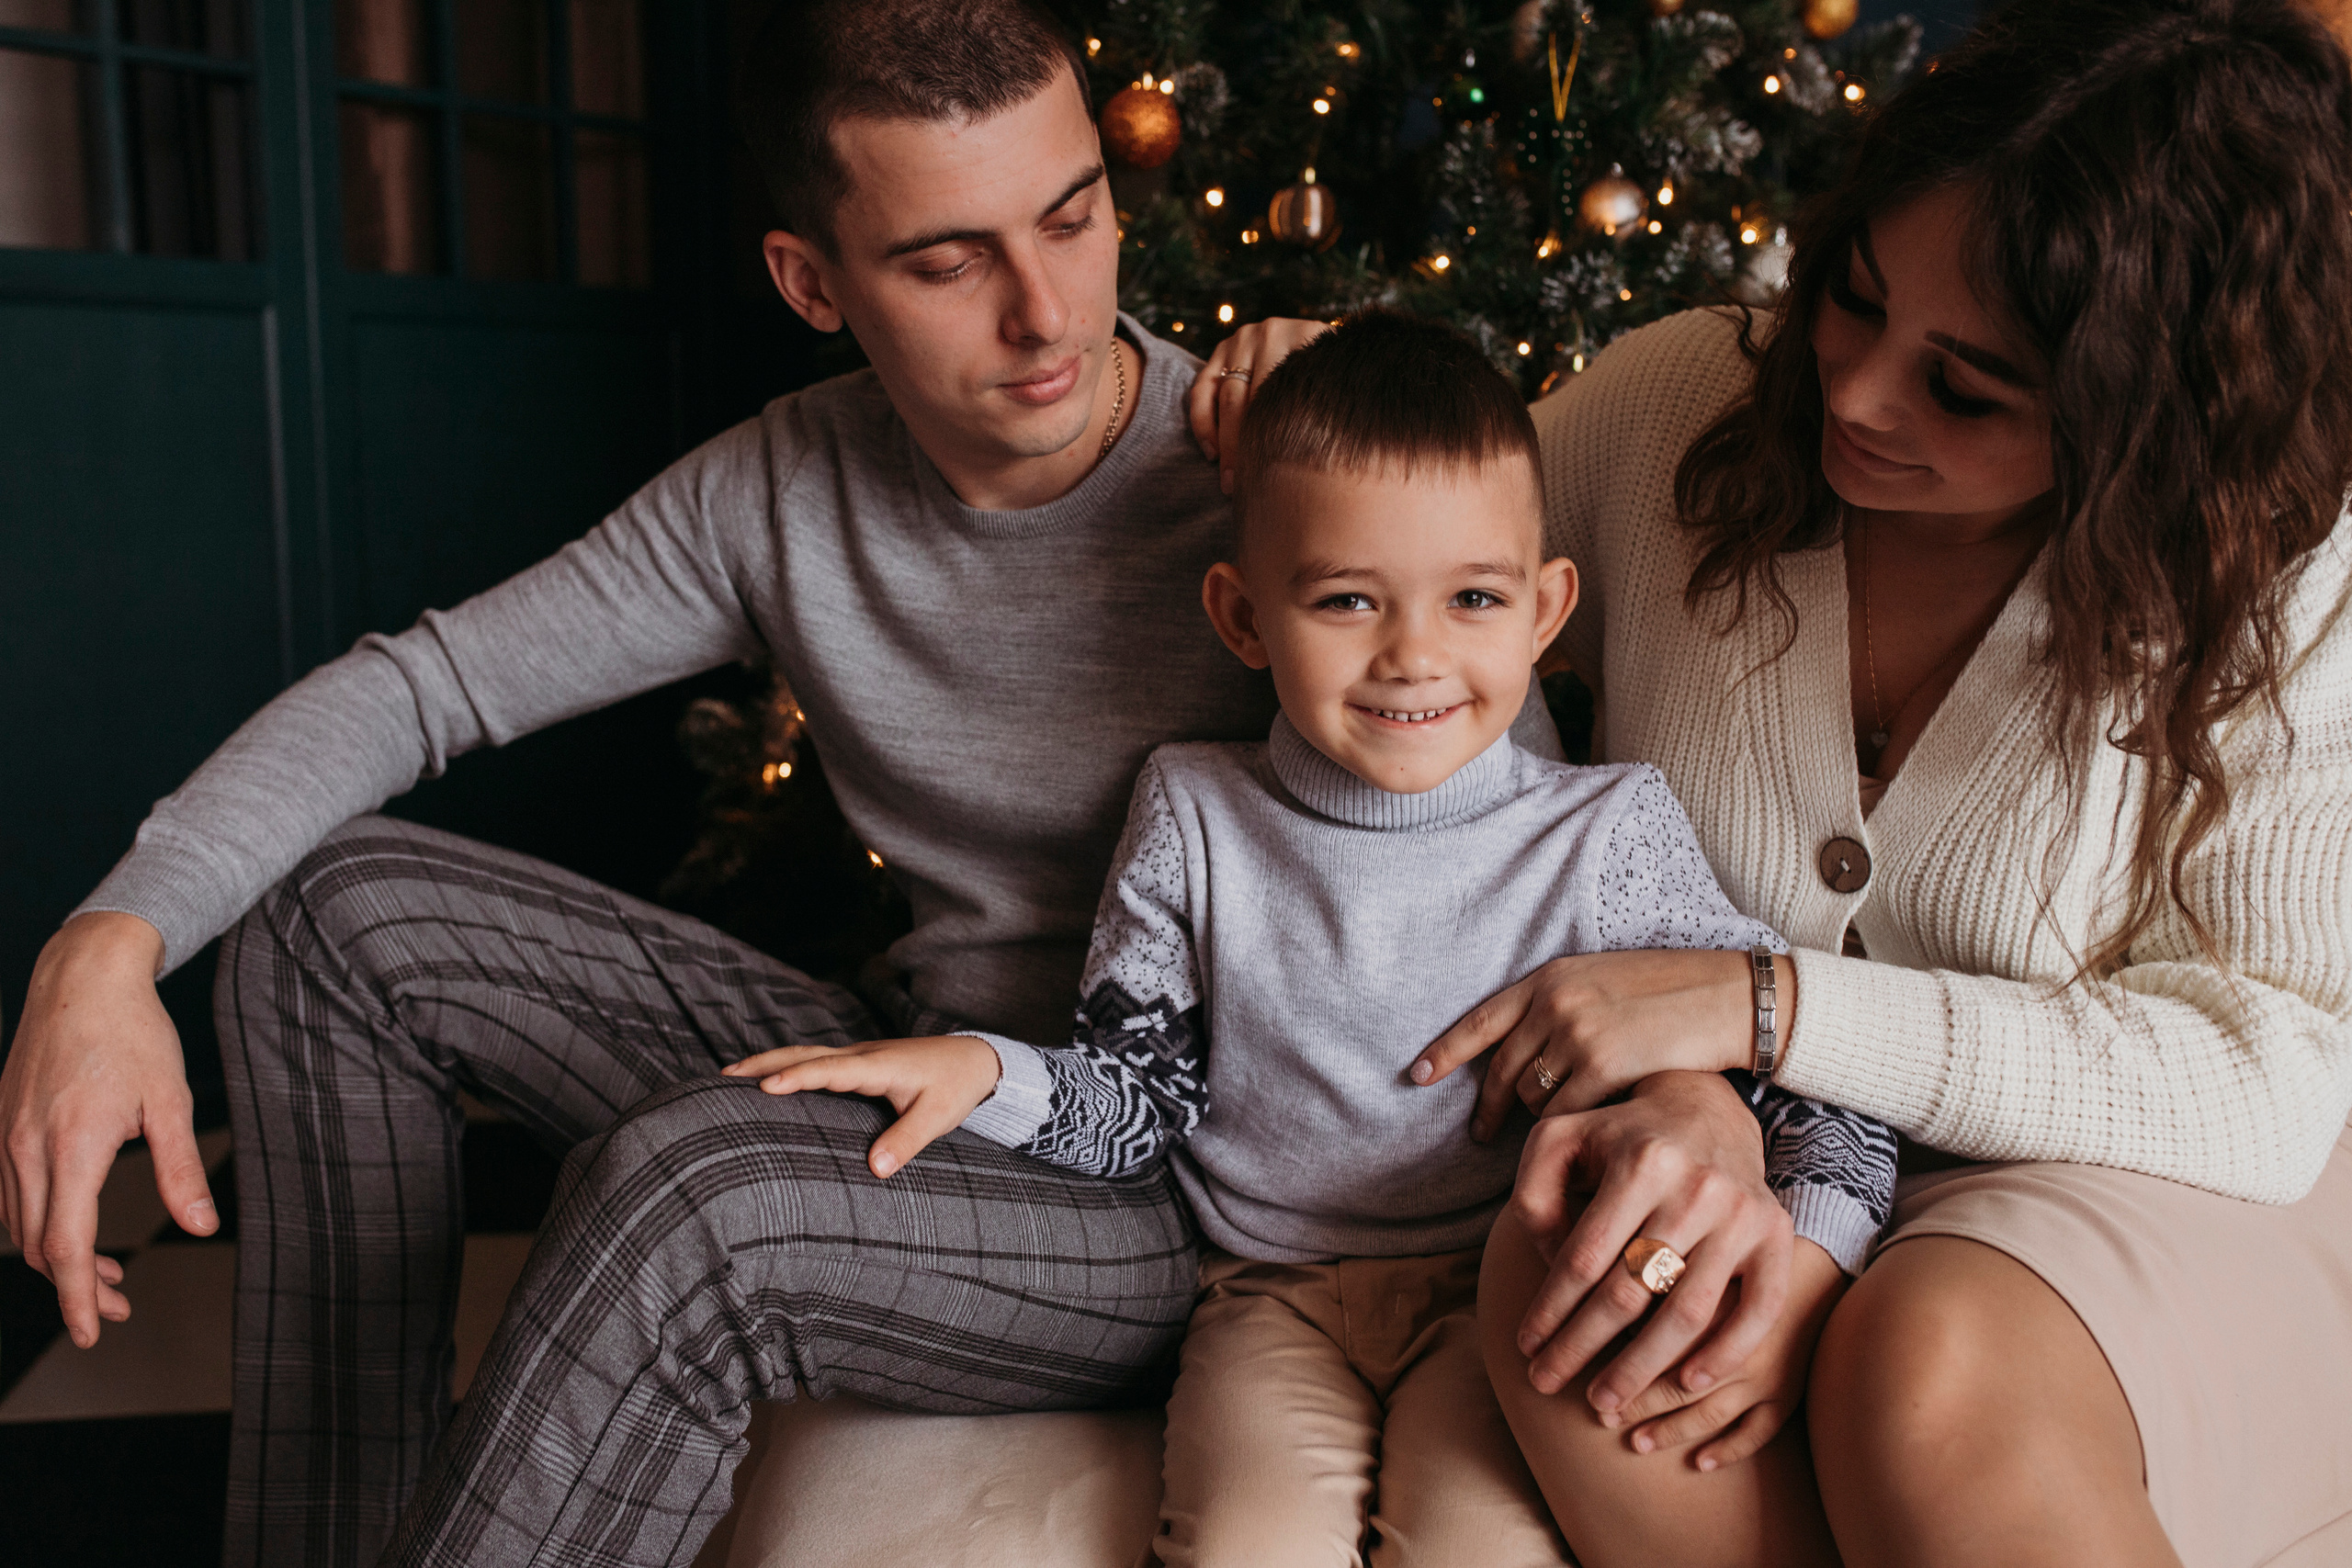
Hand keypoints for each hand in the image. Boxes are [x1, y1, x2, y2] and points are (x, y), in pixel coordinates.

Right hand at [1, 911, 217, 1347]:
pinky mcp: (4, 1128)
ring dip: (58, 1258)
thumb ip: (181, 1168)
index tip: (94, 1331)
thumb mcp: (170, 1100)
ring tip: (108, 1276)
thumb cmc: (132, 1034)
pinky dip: (39, 1224)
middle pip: (39, 1246)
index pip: (66, 1246)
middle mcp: (27, 1149)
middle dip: (76, 1287)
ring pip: (20, 1225)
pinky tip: (75, 1226)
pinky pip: (11, 1195)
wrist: (80, 980)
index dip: (79, 1297)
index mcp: (71, 1147)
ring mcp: (7, 1139)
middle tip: (120, 1308)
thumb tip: (201, 1225)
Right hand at [721, 1035, 1001, 1178]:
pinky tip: (772, 1080)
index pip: (830, 1069)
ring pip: (807, 1054)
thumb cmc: (956, 1087)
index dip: (798, 1077)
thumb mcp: (938, 1117)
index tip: (765, 1087)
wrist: (975, 1059)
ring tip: (732, 1076)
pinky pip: (817, 1061)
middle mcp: (863, 1055)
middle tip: (724, 1077)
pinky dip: (789, 1066)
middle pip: (806, 1054)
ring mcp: (859, 1056)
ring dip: (770, 1062)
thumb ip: (906, 1140)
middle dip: (765, 1063)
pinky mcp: (860, 1063)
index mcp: (878, 1066)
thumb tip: (875, 1170)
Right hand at [1186, 318, 1332, 491]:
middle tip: (1248, 488)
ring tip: (1231, 482)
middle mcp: (1272, 332)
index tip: (1282, 481)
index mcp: (1308, 337)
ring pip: (1227, 399)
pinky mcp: (1219, 351)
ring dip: (1226, 445)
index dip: (1281, 440)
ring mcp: (1242, 339)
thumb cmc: (1331, 384)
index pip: (1288, 396)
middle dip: (1247, 448)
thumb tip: (1361, 460)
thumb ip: (1344, 404)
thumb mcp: (1342, 385)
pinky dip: (1203, 424)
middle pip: (1255, 399)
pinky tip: (1211, 454)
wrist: (1310, 347)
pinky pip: (1201, 392)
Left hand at [1412, 949, 1786, 1137]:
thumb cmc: (1669, 993)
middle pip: (1503, 1070)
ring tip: (1567, 1125)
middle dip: (1490, 1108)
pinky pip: (1566, 1114)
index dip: (1446, 1050)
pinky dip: (1572, 1127)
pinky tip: (1589, 1131)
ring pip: (1534, 1097)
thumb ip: (1559, 1008)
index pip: (1481, 1018)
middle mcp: (1556, 1003)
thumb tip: (1524, 1053)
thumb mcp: (1601, 982)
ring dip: (1544, 1116)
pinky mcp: (1604, 1066)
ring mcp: (1578, 1034)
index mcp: (1550, 978)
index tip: (1417, 1075)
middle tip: (1481, 1135)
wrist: (1725, 996)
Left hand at [1507, 1072, 1793, 1419]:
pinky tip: (1685, 1385)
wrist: (1705, 1110)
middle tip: (1548, 1384)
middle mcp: (1697, 1188)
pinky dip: (1723, 1353)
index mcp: (1641, 1162)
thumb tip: (1549, 1266)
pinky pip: (1757, 1309)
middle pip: (1631, 1291)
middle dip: (1583, 1346)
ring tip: (1604, 1402)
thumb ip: (1535, 1195)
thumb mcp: (1561, 1140)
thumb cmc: (1618, 1136)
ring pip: (1687, 1312)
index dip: (1551, 1310)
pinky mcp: (1775, 1234)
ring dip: (1642, 1368)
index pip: (1585, 1257)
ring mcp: (1742, 1213)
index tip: (1526, 1346)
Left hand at [1608, 1238, 1844, 1471]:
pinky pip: (1758, 1431)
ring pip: (1710, 1412)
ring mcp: (1767, 1370)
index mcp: (1713, 1300)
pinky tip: (1699, 1462)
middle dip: (1635, 1402)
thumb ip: (1647, 1272)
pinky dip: (1729, 1450)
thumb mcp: (1693, 1249)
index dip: (1617, 1363)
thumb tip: (1587, 1296)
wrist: (1809, 1266)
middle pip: (1676, 1381)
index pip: (1654, 1340)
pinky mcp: (1789, 1391)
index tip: (1586, 1378)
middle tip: (1600, 1411)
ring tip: (1636, 1443)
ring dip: (1670, 1430)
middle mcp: (1740, 1339)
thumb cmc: (1732, 1254)